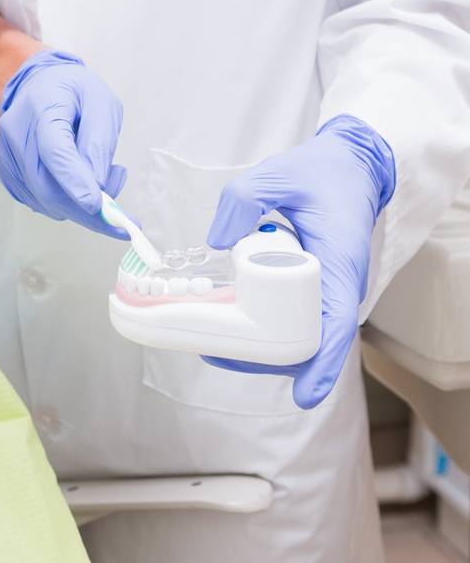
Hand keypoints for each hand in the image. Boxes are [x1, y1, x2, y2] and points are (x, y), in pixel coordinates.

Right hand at [0, 50, 128, 239]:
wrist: (38, 83)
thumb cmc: (73, 90)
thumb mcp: (101, 102)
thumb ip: (99, 141)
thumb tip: (97, 184)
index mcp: (42, 106)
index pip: (54, 150)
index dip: (75, 181)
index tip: (98, 205)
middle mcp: (17, 132)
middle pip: (45, 184)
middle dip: (83, 208)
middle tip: (118, 215)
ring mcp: (7, 153)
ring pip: (41, 198)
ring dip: (77, 206)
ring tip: (104, 184)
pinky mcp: (8, 171)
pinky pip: (36, 200)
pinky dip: (63, 204)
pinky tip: (79, 185)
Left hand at [201, 114, 395, 407]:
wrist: (349, 167)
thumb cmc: (319, 173)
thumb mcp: (277, 174)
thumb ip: (243, 198)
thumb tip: (217, 241)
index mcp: (339, 264)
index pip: (336, 327)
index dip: (322, 365)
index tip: (305, 396)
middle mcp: (339, 287)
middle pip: (312, 345)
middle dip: (268, 360)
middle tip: (217, 351)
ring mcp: (330, 291)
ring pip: (302, 337)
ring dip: (263, 348)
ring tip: (213, 341)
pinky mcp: (319, 289)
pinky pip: (298, 320)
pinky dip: (267, 328)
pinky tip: (230, 322)